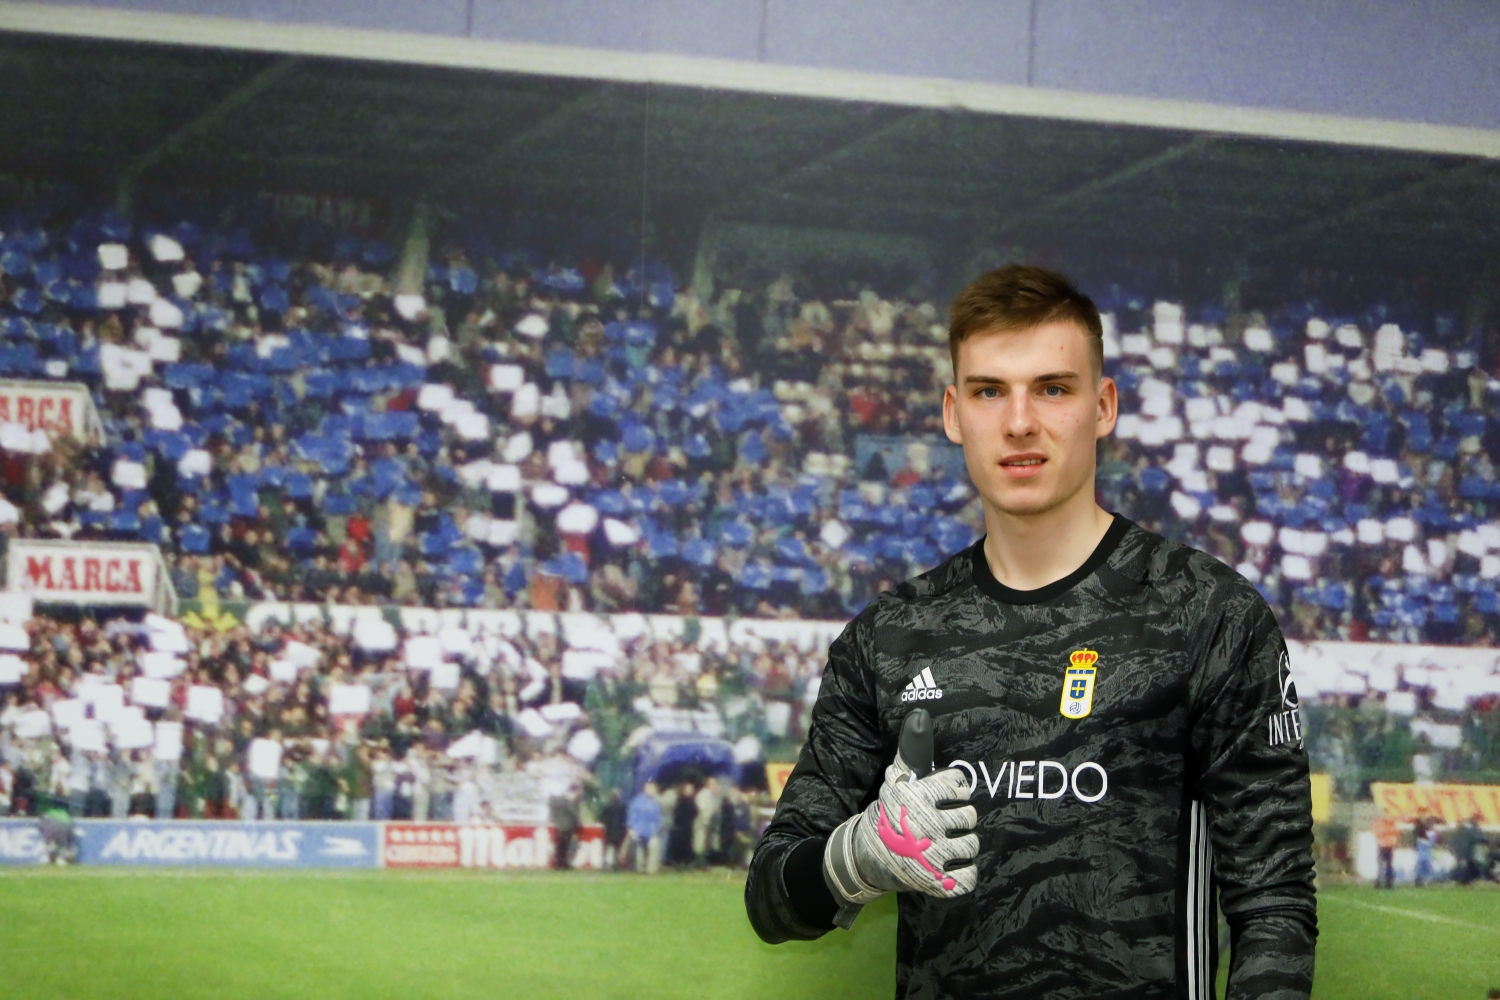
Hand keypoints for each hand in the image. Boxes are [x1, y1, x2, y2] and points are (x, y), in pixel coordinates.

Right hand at [823, 748, 978, 906]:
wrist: (868, 854)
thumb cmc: (893, 811)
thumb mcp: (899, 778)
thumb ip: (914, 748)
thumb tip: (920, 713)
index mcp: (918, 796)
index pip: (960, 785)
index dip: (954, 791)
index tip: (942, 797)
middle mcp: (925, 824)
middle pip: (970, 816)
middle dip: (960, 819)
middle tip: (942, 824)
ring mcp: (930, 855)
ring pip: (972, 845)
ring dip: (963, 846)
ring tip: (946, 844)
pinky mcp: (934, 881)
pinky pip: (969, 877)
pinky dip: (964, 874)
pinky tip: (951, 867)